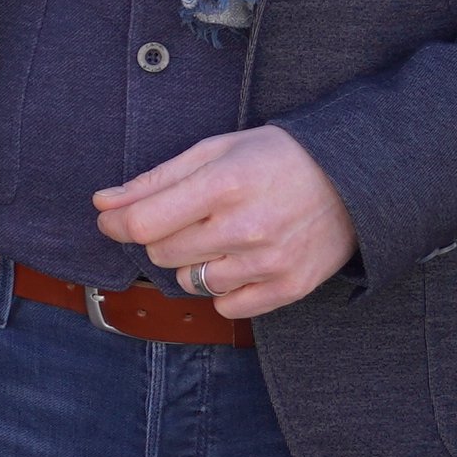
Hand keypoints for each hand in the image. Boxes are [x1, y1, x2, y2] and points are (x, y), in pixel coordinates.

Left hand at [94, 124, 357, 318]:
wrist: (352, 179)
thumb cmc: (275, 158)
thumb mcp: (214, 151)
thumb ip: (155, 180)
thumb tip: (104, 203)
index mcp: (224, 185)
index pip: (144, 223)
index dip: (118, 223)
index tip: (113, 218)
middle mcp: (246, 227)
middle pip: (163, 253)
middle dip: (162, 236)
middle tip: (189, 217)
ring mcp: (270, 262)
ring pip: (191, 282)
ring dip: (193, 262)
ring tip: (221, 236)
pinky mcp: (289, 287)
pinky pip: (227, 306)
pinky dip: (224, 288)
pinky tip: (241, 260)